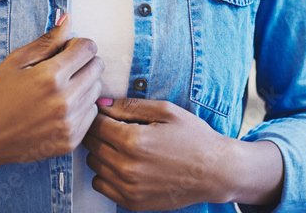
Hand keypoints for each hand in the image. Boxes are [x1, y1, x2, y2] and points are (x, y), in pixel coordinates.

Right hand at [0, 12, 104, 168]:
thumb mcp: (16, 60)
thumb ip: (47, 41)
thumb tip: (68, 20)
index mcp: (50, 76)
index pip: (88, 48)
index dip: (77, 44)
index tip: (65, 50)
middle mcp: (65, 101)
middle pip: (97, 68)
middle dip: (83, 62)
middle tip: (62, 68)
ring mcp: (69, 124)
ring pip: (96, 91)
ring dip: (83, 84)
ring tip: (58, 89)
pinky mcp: (70, 141)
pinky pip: (91, 114)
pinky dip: (80, 107)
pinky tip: (59, 107)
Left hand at [82, 98, 235, 210]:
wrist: (215, 172)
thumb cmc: (193, 137)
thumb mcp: (165, 111)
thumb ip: (129, 106)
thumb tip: (101, 102)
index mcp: (134, 139)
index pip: (95, 124)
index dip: (98, 115)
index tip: (104, 113)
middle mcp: (127, 166)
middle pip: (91, 144)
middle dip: (98, 132)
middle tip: (113, 127)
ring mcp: (128, 187)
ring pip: (93, 164)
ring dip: (101, 153)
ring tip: (121, 146)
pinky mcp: (131, 202)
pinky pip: (100, 185)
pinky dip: (106, 174)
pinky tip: (124, 164)